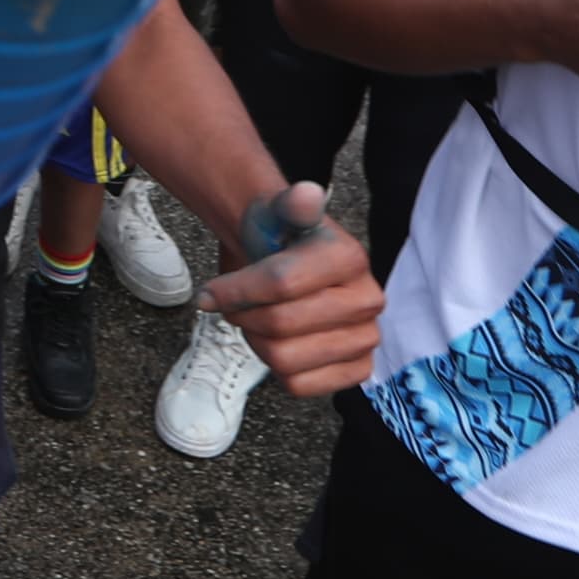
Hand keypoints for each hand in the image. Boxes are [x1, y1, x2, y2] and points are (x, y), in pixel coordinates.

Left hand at [197, 184, 383, 395]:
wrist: (291, 265)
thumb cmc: (279, 241)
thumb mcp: (279, 212)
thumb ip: (290, 203)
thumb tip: (306, 193)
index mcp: (349, 259)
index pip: (279, 284)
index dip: (234, 289)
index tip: (210, 290)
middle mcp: (368, 301)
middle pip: (279, 324)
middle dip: (244, 315)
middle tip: (238, 304)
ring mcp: (366, 339)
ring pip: (284, 358)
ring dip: (256, 341)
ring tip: (259, 321)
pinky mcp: (357, 370)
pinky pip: (299, 385)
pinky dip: (276, 368)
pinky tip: (280, 343)